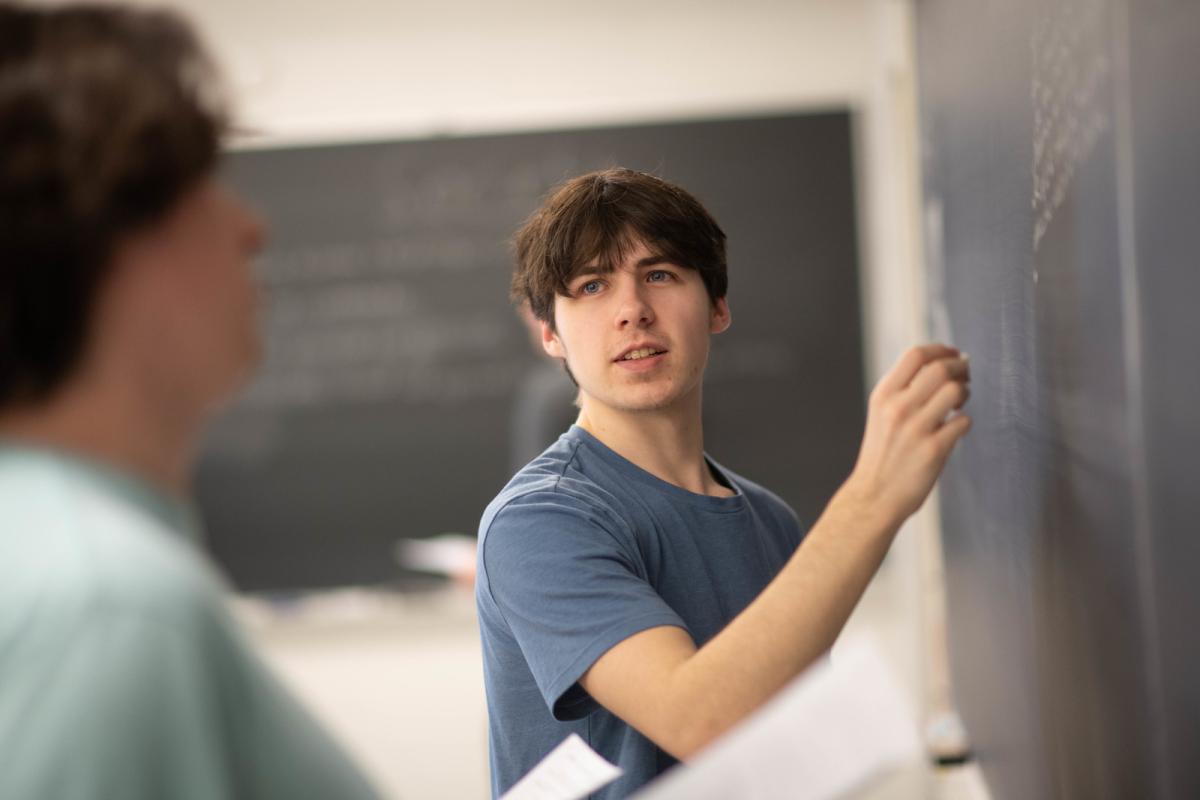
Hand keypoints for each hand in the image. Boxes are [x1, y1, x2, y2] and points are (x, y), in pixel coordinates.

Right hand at [841, 344, 971, 527]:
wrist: (874, 496)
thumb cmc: (883, 453)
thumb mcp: (881, 414)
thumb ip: (903, 390)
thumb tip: (941, 363)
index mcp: (883, 395)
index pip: (916, 354)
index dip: (941, 349)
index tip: (953, 355)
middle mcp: (897, 408)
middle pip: (940, 368)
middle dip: (960, 367)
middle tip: (965, 376)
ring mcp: (916, 428)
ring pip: (955, 390)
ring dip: (965, 392)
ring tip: (959, 403)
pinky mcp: (933, 449)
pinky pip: (962, 422)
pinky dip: (963, 422)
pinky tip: (955, 428)